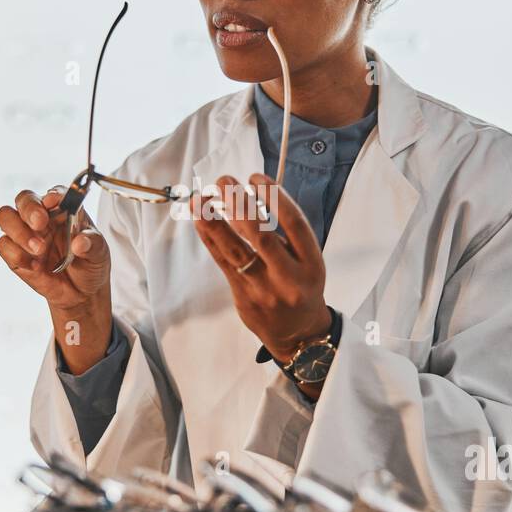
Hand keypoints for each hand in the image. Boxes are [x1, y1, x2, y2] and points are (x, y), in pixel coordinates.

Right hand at [0, 188, 112, 373]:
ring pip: (4, 217)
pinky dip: (14, 253)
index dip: (52, 197)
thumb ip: (91, 243)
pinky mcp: (15, 258)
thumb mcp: (100, 254)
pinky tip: (32, 265)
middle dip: (27, 209)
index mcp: (64, 210)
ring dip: (16, 230)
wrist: (82, 297)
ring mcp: (25, 237)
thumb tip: (80, 240)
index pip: (52, 192)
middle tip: (42, 226)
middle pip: (21, 198)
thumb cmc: (92, 267)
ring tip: (37, 248)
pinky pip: (2, 248)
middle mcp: (42, 218)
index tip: (57, 209)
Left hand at [192, 173, 331, 382]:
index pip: (295, 224)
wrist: (298, 335)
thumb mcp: (307, 261)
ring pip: (237, 251)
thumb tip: (247, 199)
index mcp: (311, 264)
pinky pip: (223, 263)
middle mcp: (289, 277)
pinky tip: (200, 219)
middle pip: (262, 236)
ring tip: (201, 198)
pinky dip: (210, 238)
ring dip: (216, 221)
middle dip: (240, 204)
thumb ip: (285, 236)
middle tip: (224, 181)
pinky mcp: (243, 297)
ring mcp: (264, 290)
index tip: (255, 176)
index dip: (275, 196)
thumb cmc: (300, 287)